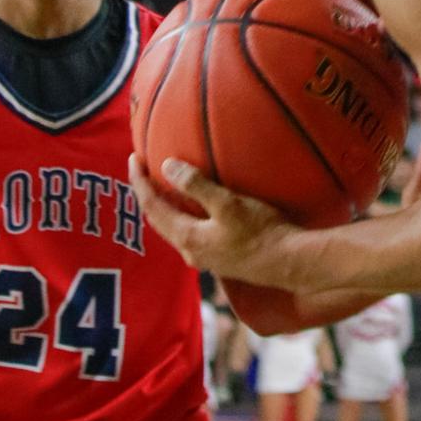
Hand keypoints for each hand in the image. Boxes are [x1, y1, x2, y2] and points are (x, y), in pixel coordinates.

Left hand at [129, 154, 301, 287]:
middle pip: (158, 219)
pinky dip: (180, 215)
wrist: (286, 262)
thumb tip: (166, 166)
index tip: (133, 158)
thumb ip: (196, 185)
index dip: (140, 182)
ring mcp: (203, 257)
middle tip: (141, 168)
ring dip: (163, 206)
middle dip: (146, 193)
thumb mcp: (228, 203)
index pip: (153, 206)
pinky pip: (187, 233)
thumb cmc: (260, 230)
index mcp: (187, 237)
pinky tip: (190, 208)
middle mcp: (190, 251)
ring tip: (160, 185)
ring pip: (172, 228)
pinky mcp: (217, 258)